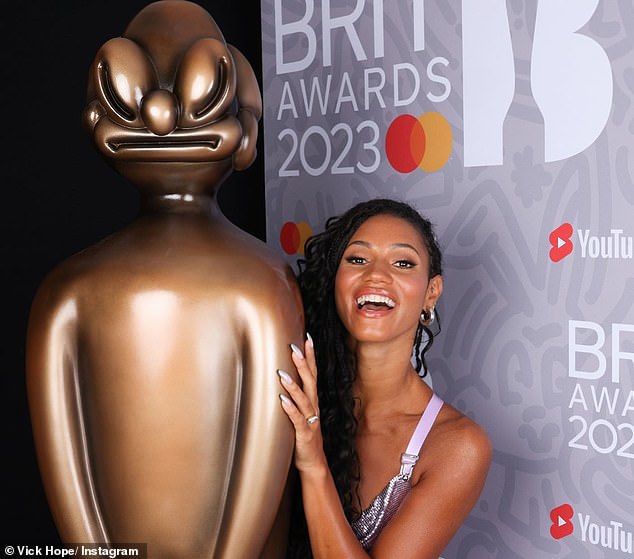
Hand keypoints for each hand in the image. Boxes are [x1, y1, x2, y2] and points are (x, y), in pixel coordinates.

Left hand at [278, 333, 325, 472]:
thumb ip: (296, 396)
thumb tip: (282, 376)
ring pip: (304, 399)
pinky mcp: (304, 435)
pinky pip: (297, 420)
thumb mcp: (300, 412)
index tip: (307, 337)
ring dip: (293, 386)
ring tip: (282, 373)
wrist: (314, 463)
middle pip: (310, 381)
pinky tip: (283, 400)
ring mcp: (310, 420)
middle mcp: (313, 407)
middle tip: (294, 346)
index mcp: (313, 400)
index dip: (311, 356)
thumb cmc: (304, 435)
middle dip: (303, 363)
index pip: (313, 373)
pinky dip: (290, 409)